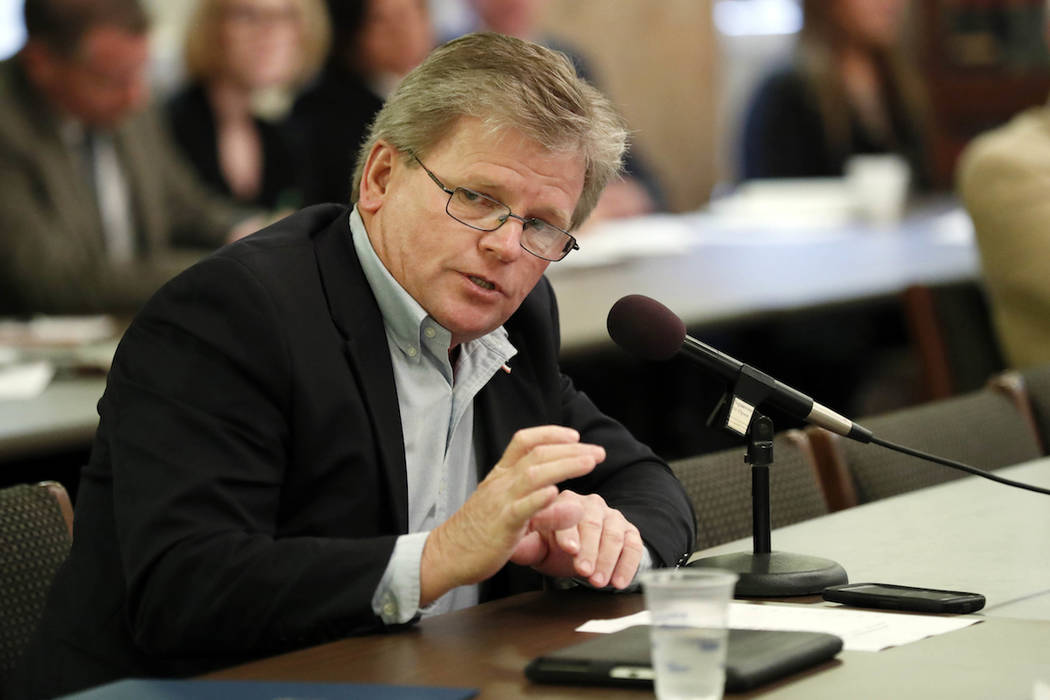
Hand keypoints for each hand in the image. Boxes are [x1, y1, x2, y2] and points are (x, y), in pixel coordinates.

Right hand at [420, 426, 603, 605]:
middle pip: (537, 454)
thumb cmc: (475, 532)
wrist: (445, 554)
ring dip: (564, 465)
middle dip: (571, 450)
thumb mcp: (501, 506)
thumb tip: (558, 493)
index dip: (551, 434)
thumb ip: (527, 498)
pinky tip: (557, 492)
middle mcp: (501, 483)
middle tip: (598, 452)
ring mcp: (500, 502)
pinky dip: (540, 498)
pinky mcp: (501, 526)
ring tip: (589, 462)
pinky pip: (521, 508)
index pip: (524, 441)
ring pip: (533, 475)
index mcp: (500, 476)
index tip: (574, 436)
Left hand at [511, 490, 644, 589]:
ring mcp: (612, 516)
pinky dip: (627, 565)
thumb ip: (525, 544)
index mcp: (565, 500)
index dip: (568, 533)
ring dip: (607, 560)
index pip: (567, 512)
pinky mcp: (629, 531)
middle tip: (584, 571)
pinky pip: (634, 546)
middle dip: (590, 550)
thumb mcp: (535, 547)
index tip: (568, 550)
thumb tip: (511, 543)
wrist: (576, 555)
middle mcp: (591, 504)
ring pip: (614, 535)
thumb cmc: (552, 547)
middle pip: (593, 523)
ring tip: (598, 582)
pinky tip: (619, 582)